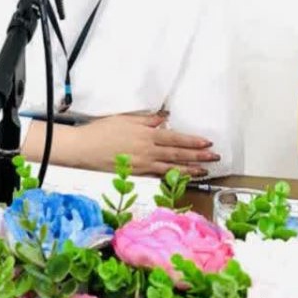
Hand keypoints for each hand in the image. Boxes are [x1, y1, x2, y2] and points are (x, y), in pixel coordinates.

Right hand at [78, 113, 219, 176]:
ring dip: (189, 170)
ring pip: (171, 169)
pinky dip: (171, 178)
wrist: (84, 148)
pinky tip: (180, 180)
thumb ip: (146, 119)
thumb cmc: (101, 131)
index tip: (207, 143)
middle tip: (214, 158)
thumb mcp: (125, 119)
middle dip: (198, 157)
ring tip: (204, 171)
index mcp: (146, 135)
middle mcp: (147, 151)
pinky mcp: (135, 175)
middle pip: (178, 155)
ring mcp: (142, 166)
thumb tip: (164, 118)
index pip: (175, 139)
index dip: (193, 142)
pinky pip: (158, 177)